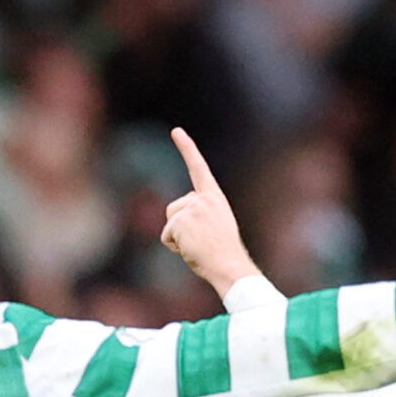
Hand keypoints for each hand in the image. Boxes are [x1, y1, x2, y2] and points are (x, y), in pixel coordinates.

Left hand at [159, 127, 261, 295]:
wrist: (229, 265)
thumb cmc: (224, 255)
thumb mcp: (216, 227)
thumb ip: (199, 216)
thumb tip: (178, 224)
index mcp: (214, 197)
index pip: (198, 168)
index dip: (187, 148)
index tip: (176, 131)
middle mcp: (203, 198)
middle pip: (173, 208)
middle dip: (178, 227)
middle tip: (201, 243)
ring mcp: (192, 208)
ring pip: (169, 223)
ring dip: (177, 238)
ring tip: (197, 246)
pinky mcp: (181, 220)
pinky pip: (166, 236)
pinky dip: (174, 247)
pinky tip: (192, 250)